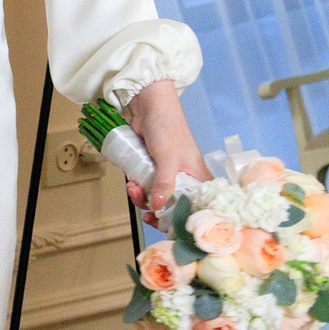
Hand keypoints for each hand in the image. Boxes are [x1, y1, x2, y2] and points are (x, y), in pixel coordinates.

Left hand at [124, 78, 205, 221]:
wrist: (148, 105)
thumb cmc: (168, 128)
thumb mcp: (169, 158)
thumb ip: (164, 183)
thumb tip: (158, 207)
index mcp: (197, 178)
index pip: (196, 208)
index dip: (182, 220)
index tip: (165, 224)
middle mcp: (184, 180)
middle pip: (172, 207)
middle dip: (155, 210)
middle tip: (145, 211)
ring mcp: (165, 176)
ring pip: (154, 199)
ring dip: (141, 198)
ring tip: (133, 188)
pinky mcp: (150, 170)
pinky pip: (143, 188)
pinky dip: (136, 189)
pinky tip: (130, 183)